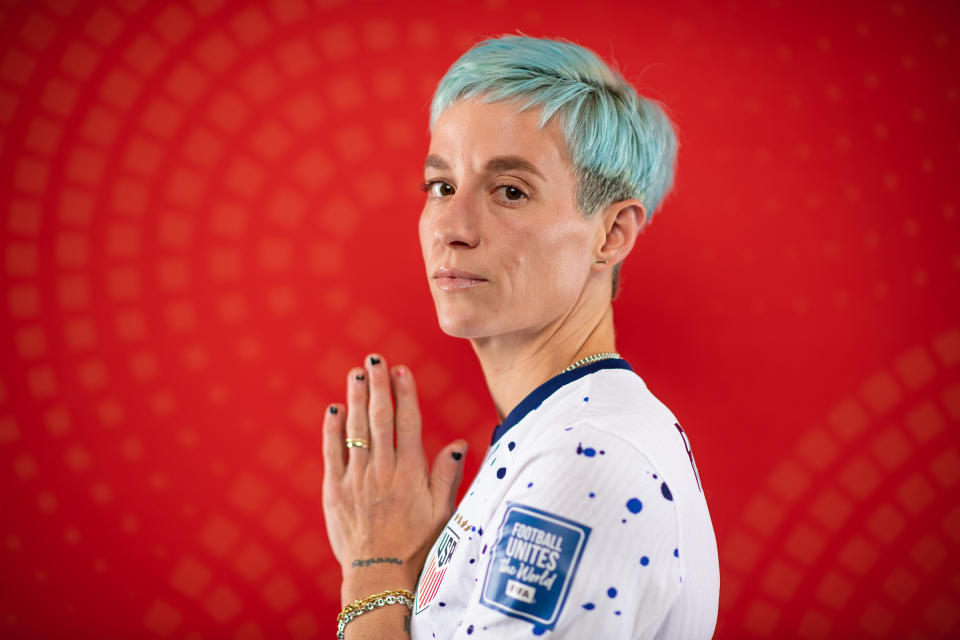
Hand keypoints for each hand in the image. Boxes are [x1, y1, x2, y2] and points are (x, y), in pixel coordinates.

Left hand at [321, 352, 467, 587]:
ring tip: (356, 373)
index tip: (402, 371)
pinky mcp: (335, 490)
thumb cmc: (417, 545)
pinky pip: (332, 452)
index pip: (408, 423)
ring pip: (356, 429)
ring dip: (356, 398)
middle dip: (378, 386)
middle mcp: (383, 470)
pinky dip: (332, 429)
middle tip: (375, 360)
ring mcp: (357, 479)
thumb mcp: (443, 512)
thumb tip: (457, 443)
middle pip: (380, 418)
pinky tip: (334, 409)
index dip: (405, 394)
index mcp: (411, 472)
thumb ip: (448, 475)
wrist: (380, 576)